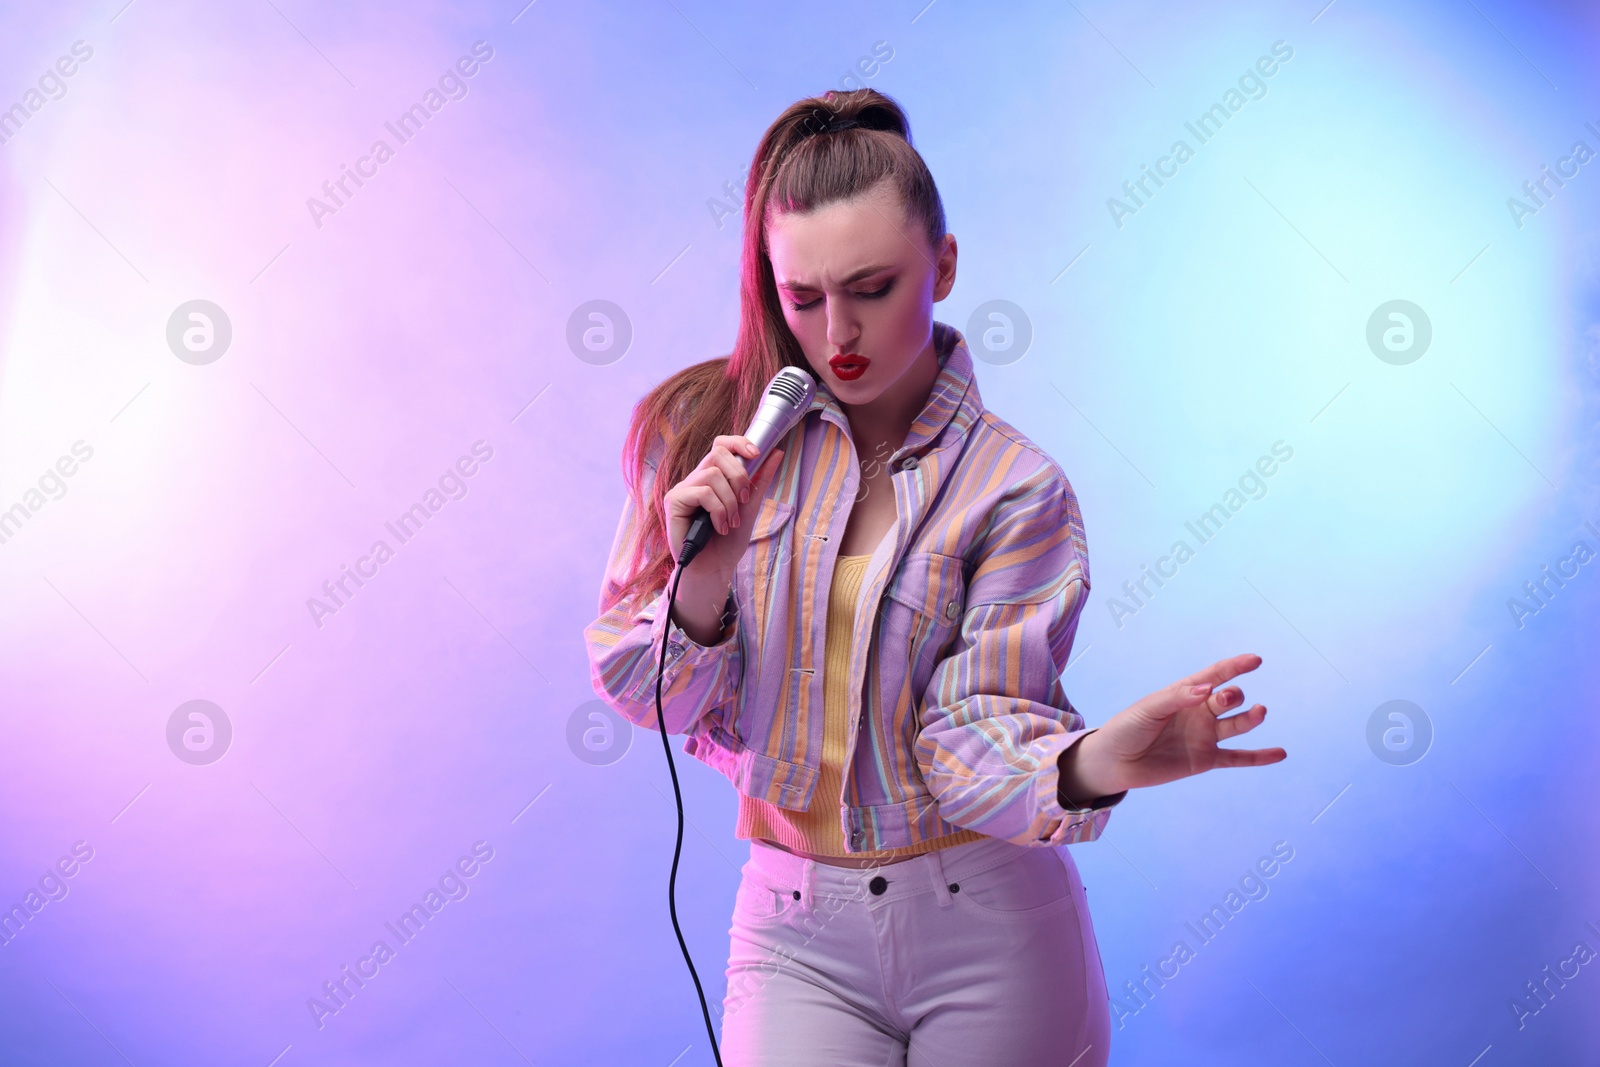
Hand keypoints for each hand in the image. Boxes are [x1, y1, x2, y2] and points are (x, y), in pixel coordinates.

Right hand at [663, 435, 784, 577]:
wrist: (714, 568)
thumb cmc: (728, 541)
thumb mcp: (750, 507)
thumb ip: (760, 480)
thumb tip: (776, 453)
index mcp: (713, 477)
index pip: (721, 445)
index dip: (738, 442)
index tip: (757, 454)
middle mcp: (696, 479)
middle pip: (717, 452)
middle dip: (739, 476)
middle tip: (744, 500)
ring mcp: (683, 489)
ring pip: (712, 475)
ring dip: (729, 501)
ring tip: (731, 522)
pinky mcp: (674, 501)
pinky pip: (702, 492)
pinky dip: (718, 511)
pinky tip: (719, 527)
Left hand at [1060, 653, 1285, 801]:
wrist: (1115, 762)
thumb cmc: (1127, 728)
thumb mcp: (1149, 709)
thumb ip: (1178, 698)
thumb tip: (1209, 689)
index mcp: (1184, 693)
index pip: (1215, 675)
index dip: (1235, 666)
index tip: (1255, 660)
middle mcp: (1199, 713)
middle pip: (1228, 699)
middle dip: (1232, 696)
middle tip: (1223, 701)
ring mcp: (1205, 736)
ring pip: (1237, 725)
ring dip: (1251, 718)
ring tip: (1259, 711)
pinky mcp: (1206, 760)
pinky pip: (1238, 758)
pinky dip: (1259, 757)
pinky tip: (1280, 753)